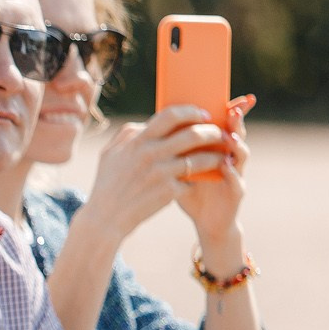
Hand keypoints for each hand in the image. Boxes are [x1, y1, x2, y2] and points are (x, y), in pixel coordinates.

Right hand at [80, 105, 226, 244]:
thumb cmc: (107, 183)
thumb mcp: (109, 153)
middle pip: (193, 134)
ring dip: (216, 156)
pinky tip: (207, 177)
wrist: (105, 218)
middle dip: (212, 132)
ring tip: (222, 156)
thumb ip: (129, 134)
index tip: (203, 114)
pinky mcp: (168, 192)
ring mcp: (161, 174)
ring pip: (200, 159)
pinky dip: (201, 178)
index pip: (171, 115)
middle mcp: (151, 154)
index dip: (191, 111)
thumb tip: (147, 122)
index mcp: (138, 141)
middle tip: (220, 134)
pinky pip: (193, 180)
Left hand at [176, 94, 253, 255]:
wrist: (206, 219)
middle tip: (232, 109)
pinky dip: (232, 173)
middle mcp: (230, 155)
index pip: (222, 123)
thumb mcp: (180, 164)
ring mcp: (236, 173)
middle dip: (236, 121)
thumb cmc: (191, 188)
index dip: (229, 108)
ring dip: (237, 144)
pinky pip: (237, 181)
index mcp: (216, 146)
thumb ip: (172, 146)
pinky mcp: (236, 193)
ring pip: (241, 154)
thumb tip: (152, 124)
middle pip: (235, 133)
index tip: (228, 93)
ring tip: (230, 136)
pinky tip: (226, 166)